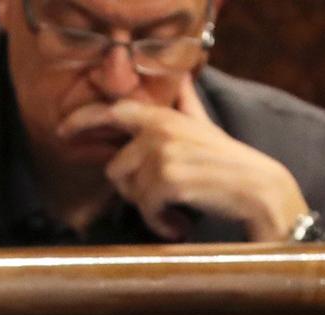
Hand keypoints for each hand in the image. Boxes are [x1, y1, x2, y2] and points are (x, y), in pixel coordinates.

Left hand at [58, 79, 307, 241]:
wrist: (261, 190)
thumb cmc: (230, 165)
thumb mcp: (204, 126)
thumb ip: (184, 107)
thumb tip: (182, 81)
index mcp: (164, 116)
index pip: (114, 110)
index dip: (83, 120)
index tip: (62, 132)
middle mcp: (159, 130)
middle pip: (115, 168)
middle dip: (135, 190)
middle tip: (162, 200)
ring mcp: (162, 154)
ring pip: (129, 192)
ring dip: (151, 210)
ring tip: (176, 211)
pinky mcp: (168, 180)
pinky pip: (146, 209)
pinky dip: (162, 223)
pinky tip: (180, 224)